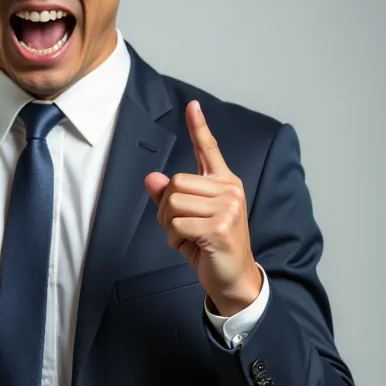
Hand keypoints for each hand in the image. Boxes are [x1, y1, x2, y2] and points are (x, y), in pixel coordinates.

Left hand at [144, 100, 261, 315]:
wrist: (232, 278)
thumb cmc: (210, 248)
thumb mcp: (186, 220)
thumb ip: (170, 198)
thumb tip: (152, 178)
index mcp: (224, 183)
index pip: (209, 150)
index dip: (199, 128)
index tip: (192, 106)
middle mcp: (229, 190)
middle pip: (175, 183)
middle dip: (166, 209)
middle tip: (178, 228)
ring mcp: (228, 207)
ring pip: (173, 203)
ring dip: (169, 226)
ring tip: (186, 238)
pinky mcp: (220, 226)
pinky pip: (177, 225)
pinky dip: (174, 239)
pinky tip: (190, 246)